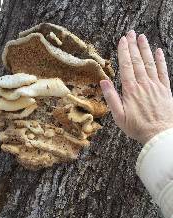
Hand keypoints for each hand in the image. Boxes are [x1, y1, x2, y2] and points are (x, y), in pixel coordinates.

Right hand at [100, 30, 172, 144]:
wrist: (159, 134)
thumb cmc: (137, 128)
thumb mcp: (119, 117)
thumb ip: (111, 98)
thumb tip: (103, 82)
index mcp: (131, 90)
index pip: (126, 66)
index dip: (124, 52)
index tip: (122, 40)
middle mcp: (143, 84)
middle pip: (138, 61)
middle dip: (133, 45)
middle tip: (131, 33)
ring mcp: (155, 86)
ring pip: (150, 63)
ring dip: (145, 49)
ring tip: (142, 37)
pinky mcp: (164, 89)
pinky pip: (163, 71)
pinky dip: (160, 60)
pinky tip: (158, 51)